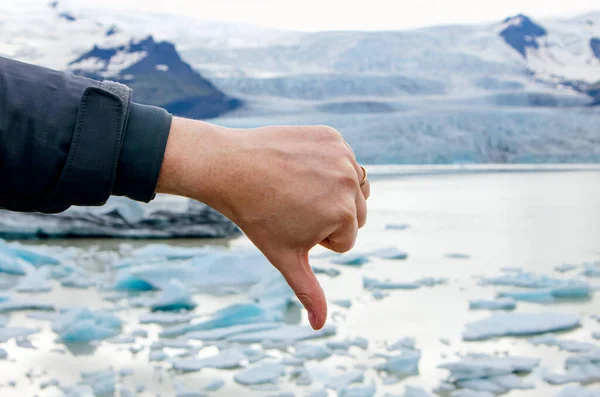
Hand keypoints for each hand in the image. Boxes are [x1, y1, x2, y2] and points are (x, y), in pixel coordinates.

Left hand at [157, 118, 369, 328]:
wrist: (229, 168)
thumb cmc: (256, 217)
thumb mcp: (285, 257)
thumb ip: (308, 291)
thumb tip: (319, 327)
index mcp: (344, 216)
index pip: (347, 240)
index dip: (318, 239)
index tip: (290, 224)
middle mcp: (350, 182)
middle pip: (356, 213)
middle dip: (329, 215)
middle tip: (292, 205)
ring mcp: (342, 155)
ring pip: (352, 186)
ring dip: (332, 190)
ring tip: (298, 187)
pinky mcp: (331, 136)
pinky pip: (340, 159)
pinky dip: (325, 165)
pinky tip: (299, 167)